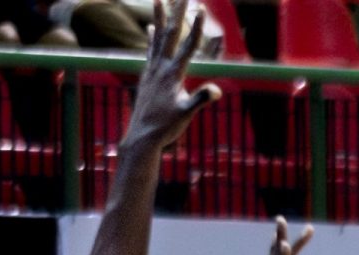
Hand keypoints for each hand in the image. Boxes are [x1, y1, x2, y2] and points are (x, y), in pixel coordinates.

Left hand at [127, 0, 217, 151]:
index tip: (201, 8)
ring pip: (157, 37)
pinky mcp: (147, 75)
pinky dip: (152, 36)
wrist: (141, 137)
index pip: (188, 46)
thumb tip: (217, 90)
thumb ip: (200, 100)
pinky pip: (150, 50)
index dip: (196, 27)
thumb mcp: (186, 115)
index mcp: (173, 74)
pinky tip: (150, 27)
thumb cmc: (165, 127)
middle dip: (177, 12)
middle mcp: (161, 67)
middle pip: (171, 33)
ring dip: (160, 17)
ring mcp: (152, 70)